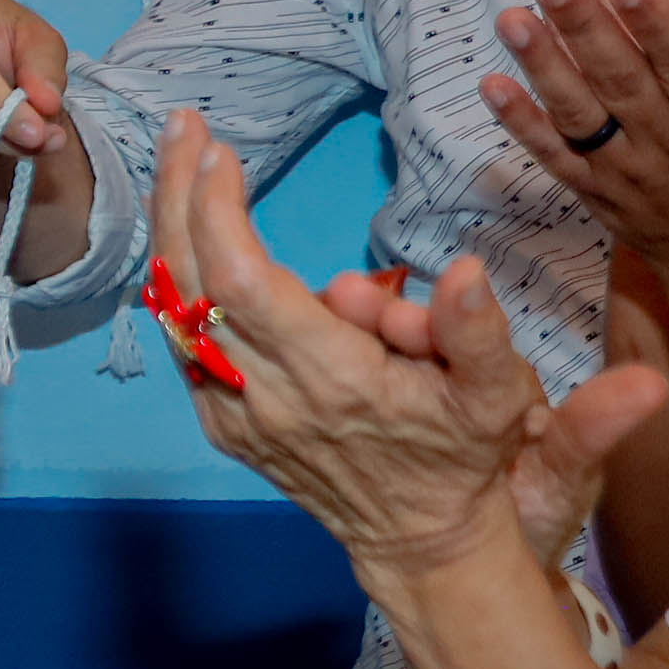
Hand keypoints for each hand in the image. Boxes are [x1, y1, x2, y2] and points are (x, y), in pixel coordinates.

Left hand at [149, 112, 668, 578]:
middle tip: (184, 128)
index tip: (221, 151)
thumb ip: (481, 334)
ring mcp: (233, 413)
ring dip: (171, 228)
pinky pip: (183, 336)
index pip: (243, 281)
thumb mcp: (497, 397)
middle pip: (191, 282)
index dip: (218, 211)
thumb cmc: (463, 456)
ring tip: (182, 159)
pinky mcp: (220, 421)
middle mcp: (264, 396)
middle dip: (179, 196)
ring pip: (174, 308)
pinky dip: (178, 274)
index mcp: (328, 379)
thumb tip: (467, 272)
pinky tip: (188, 225)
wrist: (418, 540)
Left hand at [478, 0, 668, 304]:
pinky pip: (555, 156)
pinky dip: (521, 123)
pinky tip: (489, 85)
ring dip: (543, 64)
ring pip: (581, 112)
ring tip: (511, 15)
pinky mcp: (597, 192)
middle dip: (585, 24)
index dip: (659, 25)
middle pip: (623, 79)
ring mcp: (629, 172)